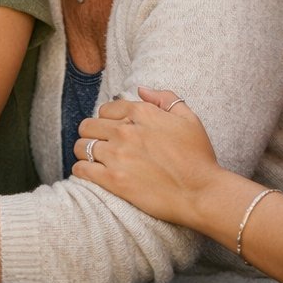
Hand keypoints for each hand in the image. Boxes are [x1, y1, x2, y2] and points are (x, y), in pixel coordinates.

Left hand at [70, 86, 225, 227]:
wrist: (201, 193)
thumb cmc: (198, 157)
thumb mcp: (189, 119)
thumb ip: (165, 99)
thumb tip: (141, 89)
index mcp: (141, 113)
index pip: (105, 109)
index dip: (108, 120)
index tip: (114, 131)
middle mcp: (125, 131)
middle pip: (88, 126)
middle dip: (93, 134)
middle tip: (102, 145)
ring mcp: (117, 155)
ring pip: (81, 146)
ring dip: (86, 152)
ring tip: (97, 160)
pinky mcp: (113, 180)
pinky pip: (81, 169)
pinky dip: (82, 170)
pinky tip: (92, 173)